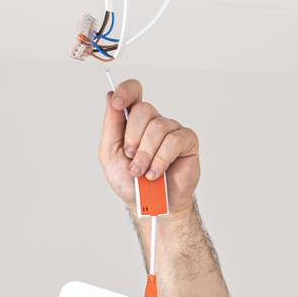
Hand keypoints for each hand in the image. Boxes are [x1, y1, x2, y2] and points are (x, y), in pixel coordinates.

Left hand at [99, 79, 199, 212]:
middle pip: (143, 110)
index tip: (117, 102)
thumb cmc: (130, 181)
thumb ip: (110, 124)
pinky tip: (156, 173)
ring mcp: (172, 130)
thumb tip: (110, 96)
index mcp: (134, 121)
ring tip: (143, 172)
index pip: (133, 92)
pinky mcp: (187, 141)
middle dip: (132, 138)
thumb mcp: (110, 153)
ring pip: (158, 127)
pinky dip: (160, 160)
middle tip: (130, 158)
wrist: (149, 205)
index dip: (126, 91)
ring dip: (145, 155)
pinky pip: (173, 141)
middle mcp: (154, 122)